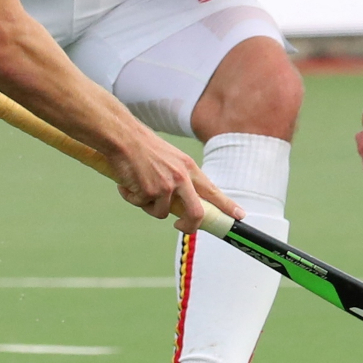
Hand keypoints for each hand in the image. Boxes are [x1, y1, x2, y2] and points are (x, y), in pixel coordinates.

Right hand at [105, 126, 243, 232]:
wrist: (123, 137)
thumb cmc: (143, 146)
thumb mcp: (170, 159)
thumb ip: (180, 178)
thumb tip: (180, 203)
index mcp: (189, 168)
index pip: (213, 190)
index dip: (227, 206)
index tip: (239, 216)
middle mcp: (182, 177)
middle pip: (196, 212)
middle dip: (189, 225)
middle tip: (180, 226)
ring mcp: (166, 186)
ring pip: (161, 212)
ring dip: (148, 205)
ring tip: (138, 187)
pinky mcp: (149, 191)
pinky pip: (141, 204)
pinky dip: (132, 197)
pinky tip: (127, 182)